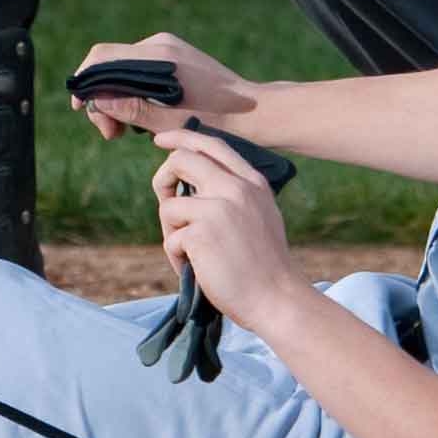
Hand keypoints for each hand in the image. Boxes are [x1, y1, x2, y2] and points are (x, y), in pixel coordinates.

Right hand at [69, 29, 250, 141]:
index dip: (85, 83)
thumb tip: (95, 99)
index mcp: (157, 56)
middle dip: (103, 99)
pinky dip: (134, 93)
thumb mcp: (168, 122)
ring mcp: (168, 48)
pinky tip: (146, 118)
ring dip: (118, 99)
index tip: (83, 111)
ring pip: (124, 70)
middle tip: (111, 135)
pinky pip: (141, 70)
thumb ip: (129, 108)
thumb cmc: (216, 120)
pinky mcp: (176, 56)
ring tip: (127, 133)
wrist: (254, 112)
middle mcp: (160, 44)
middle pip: (110, 65)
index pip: (102, 57)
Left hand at [148, 126, 301, 316]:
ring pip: (168, 205)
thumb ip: (232, 195)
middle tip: (163, 199)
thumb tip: (187, 185)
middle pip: (181, 160)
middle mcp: (236, 188)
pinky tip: (196, 270)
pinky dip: (176, 257)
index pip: (211, 145)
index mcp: (252, 182)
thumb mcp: (258, 216)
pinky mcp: (201, 233)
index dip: (181, 138)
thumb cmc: (264, 266)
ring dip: (171, 232)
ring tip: (191, 254)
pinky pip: (170, 239)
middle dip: (162, 179)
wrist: (276, 299)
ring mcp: (218, 208)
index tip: (161, 141)